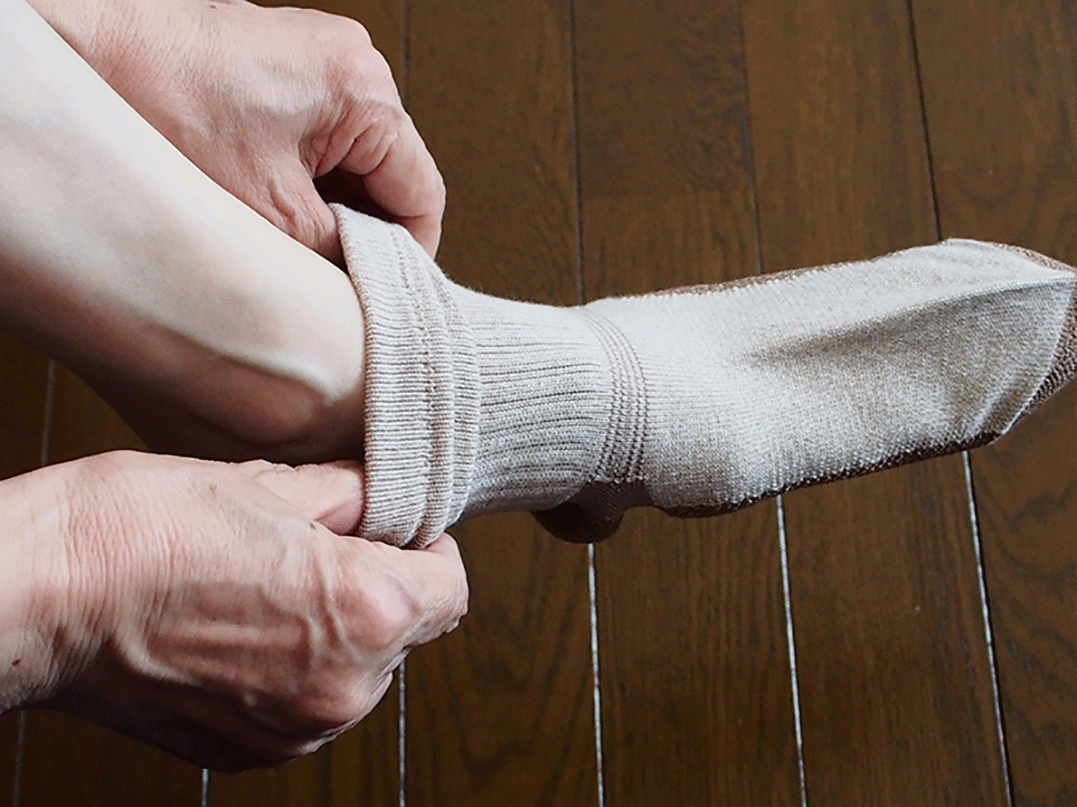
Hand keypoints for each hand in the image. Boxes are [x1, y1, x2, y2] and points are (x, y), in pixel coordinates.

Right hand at [9, 452, 466, 770]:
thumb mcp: (266, 485)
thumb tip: (380, 495)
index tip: (401, 533)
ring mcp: (295, 730)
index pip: (451, 591)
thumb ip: (348, 497)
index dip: (430, 552)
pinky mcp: (250, 751)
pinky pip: (306, 705)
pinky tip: (242, 627)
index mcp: (365, 611)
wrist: (41, 597)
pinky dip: (295, 671)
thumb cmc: (141, 532)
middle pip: (407, 634)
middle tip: (324, 549)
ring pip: (359, 674)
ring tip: (270, 588)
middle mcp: (343, 687)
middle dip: (381, 588)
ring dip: (338, 633)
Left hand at [31, 0, 444, 261]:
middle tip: (330, 279)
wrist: (76, 53)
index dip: (410, 256)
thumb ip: (341, 254)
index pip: (422, 194)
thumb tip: (370, 284)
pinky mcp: (278, 67)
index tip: (386, 295)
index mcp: (363, 88)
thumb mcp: (272, 216)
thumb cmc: (156, 106)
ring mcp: (313, 59)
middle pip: (389, 178)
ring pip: (351, 164)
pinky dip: (301, 182)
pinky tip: (269, 209)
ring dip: (328, 209)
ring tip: (288, 241)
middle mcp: (349, 62)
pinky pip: (316, 140)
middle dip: (363, 233)